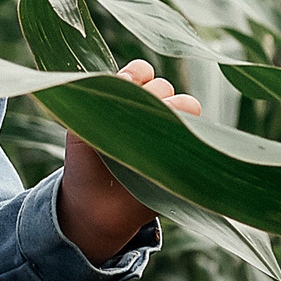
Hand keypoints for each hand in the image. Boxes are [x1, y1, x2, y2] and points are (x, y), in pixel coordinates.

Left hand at [58, 59, 200, 262]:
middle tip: (131, 123)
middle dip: (150, 98)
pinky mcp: (186, 158)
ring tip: (150, 138)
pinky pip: (201, 137)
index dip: (135, 76)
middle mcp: (154, 112)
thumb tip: (126, 81)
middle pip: (165, 87)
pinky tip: (168, 151)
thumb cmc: (85, 165)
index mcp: (129, 99)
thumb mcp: (80, 129)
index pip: (142, 72)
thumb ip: (97, 101)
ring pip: (188, 105)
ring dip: (172, 115)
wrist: (94, 208)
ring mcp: (172, 134)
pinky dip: (188, 137)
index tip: (122, 89)